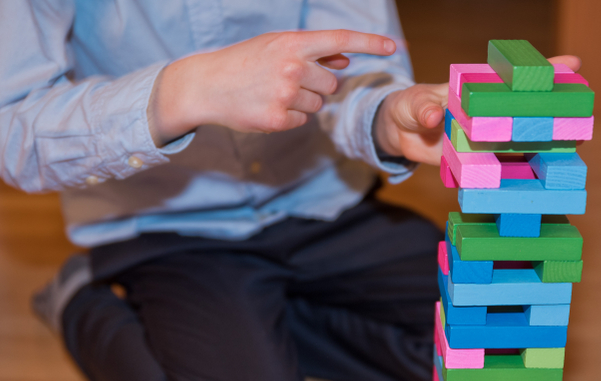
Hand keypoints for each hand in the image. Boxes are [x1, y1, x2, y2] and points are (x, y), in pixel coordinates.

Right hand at [150, 30, 396, 144]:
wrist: (206, 85)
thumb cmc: (244, 62)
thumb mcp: (276, 47)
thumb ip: (312, 53)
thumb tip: (345, 59)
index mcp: (293, 43)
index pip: (341, 39)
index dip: (370, 42)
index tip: (394, 46)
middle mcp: (292, 66)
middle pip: (332, 84)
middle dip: (318, 85)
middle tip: (288, 81)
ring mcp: (286, 94)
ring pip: (318, 105)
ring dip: (303, 102)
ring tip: (274, 93)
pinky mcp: (278, 119)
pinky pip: (302, 121)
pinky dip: (289, 117)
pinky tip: (267, 107)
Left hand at [373, 54, 582, 165]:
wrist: (397, 134)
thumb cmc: (407, 106)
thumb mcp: (412, 103)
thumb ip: (423, 107)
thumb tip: (435, 114)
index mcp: (478, 89)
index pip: (512, 77)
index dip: (543, 70)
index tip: (573, 65)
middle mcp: (488, 113)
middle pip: (526, 111)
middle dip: (553, 112)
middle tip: (581, 117)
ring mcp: (485, 139)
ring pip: (520, 141)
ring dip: (543, 145)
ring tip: (571, 147)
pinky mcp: (477, 162)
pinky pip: (500, 168)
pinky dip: (517, 174)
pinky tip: (537, 179)